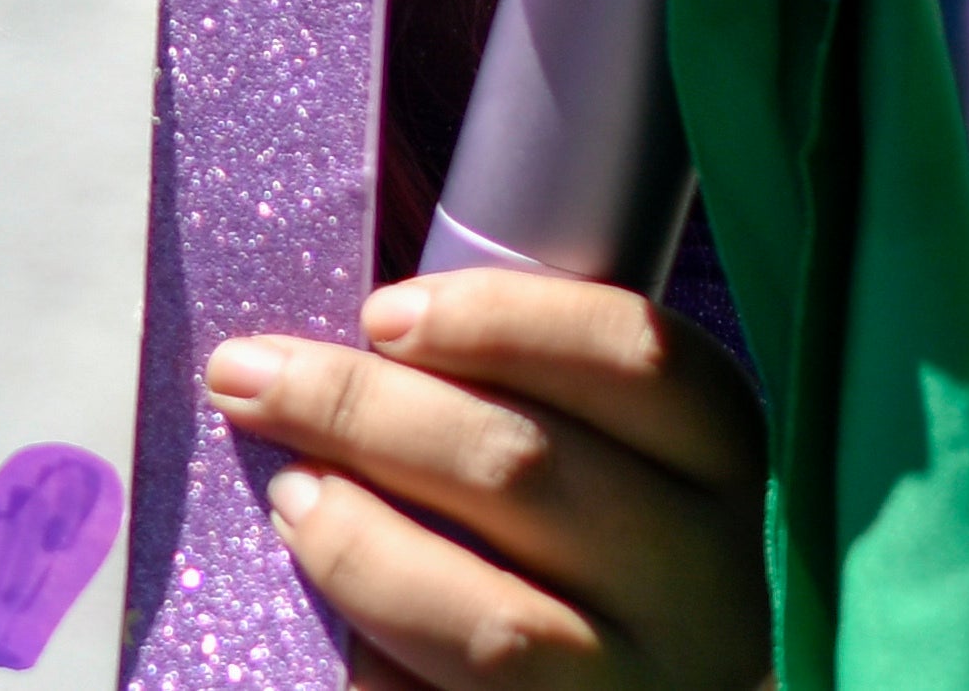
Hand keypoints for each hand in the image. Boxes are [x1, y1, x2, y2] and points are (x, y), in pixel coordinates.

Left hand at [208, 269, 767, 687]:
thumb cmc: (574, 563)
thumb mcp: (583, 467)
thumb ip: (499, 402)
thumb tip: (332, 349)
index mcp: (718, 475)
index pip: (643, 360)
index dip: (504, 319)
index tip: (381, 313)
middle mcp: (710, 594)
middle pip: (532, 471)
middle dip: (363, 410)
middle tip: (250, 378)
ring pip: (494, 628)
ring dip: (358, 545)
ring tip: (287, 497)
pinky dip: (373, 668)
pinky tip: (327, 635)